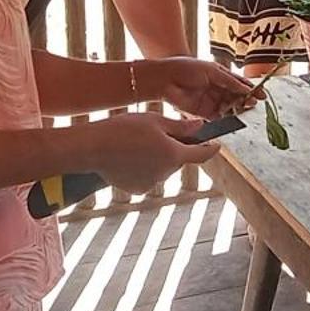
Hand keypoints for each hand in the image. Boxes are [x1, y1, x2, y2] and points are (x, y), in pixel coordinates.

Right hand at [87, 112, 220, 192]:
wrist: (93, 148)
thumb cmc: (123, 129)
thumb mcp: (155, 121)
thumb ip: (180, 126)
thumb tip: (201, 127)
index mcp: (174, 154)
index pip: (202, 154)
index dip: (211, 148)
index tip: (216, 145)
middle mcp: (166, 172)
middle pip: (179, 159)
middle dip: (174, 148)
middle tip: (156, 134)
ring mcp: (152, 183)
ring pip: (162, 168)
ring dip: (157, 158)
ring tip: (136, 145)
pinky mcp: (138, 189)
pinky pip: (148, 177)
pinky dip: (143, 169)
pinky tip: (129, 158)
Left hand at [141, 57, 258, 118]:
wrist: (166, 79)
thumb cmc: (187, 68)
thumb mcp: (212, 70)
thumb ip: (230, 81)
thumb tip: (247, 89)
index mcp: (219, 75)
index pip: (239, 83)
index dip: (251, 89)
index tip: (262, 94)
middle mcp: (217, 89)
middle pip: (236, 97)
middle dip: (246, 99)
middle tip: (253, 102)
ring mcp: (211, 101)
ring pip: (230, 107)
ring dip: (238, 108)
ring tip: (244, 107)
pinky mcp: (203, 113)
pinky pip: (219, 118)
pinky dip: (227, 118)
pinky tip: (233, 115)